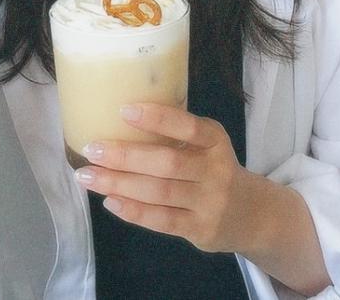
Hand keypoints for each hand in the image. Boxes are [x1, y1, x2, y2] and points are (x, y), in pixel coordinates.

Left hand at [74, 102, 255, 253]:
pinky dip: (134, 211)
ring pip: (159, 192)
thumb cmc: (213, 169)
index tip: (123, 110)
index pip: (188, 126)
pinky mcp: (200, 229)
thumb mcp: (207, 144)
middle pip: (166, 162)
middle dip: (125, 156)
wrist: (251, 214)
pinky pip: (162, 220)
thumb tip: (121, 118)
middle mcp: (216, 170)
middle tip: (92, 149)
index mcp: (215, 140)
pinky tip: (110, 201)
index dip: (157, 118)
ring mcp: (209, 202)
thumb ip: (177, 133)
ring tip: (88, 176)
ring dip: (119, 184)